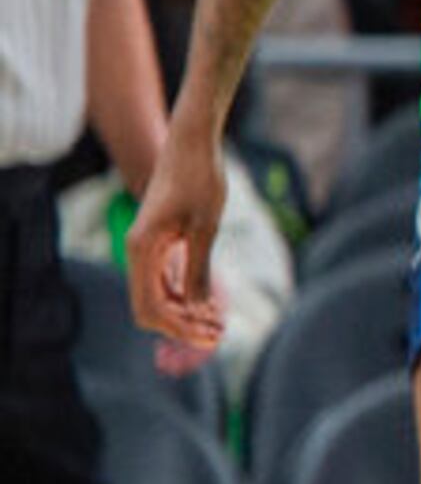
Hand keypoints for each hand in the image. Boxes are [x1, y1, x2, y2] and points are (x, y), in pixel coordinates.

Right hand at [126, 134, 232, 367]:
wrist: (192, 146)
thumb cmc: (200, 180)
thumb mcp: (204, 227)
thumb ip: (197, 268)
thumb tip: (194, 307)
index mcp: (142, 250)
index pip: (150, 307)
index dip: (177, 329)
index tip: (209, 337)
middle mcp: (137, 252)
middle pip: (151, 307)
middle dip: (182, 325)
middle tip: (219, 334)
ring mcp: (147, 248)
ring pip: (158, 296)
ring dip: (185, 313)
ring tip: (219, 323)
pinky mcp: (160, 243)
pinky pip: (165, 280)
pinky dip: (185, 296)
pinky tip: (210, 304)